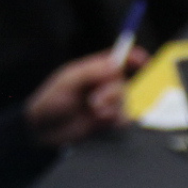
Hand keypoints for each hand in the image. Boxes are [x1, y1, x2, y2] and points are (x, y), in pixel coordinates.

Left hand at [24, 46, 147, 147]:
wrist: (44, 131)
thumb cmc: (50, 102)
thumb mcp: (68, 81)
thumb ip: (92, 71)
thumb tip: (116, 64)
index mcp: (93, 70)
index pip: (118, 59)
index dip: (133, 57)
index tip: (143, 60)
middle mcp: (102, 85)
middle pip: (123, 83)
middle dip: (112, 93)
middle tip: (94, 101)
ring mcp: (106, 104)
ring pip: (125, 102)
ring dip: (111, 108)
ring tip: (93, 112)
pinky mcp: (107, 122)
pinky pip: (124, 119)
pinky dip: (116, 120)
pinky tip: (101, 120)